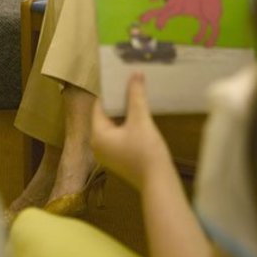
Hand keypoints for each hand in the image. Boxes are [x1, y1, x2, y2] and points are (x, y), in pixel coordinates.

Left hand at [91, 73, 172, 191]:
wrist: (159, 183)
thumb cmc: (146, 152)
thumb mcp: (141, 120)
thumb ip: (136, 96)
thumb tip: (135, 73)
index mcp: (97, 135)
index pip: (100, 106)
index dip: (111, 91)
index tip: (121, 77)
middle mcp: (98, 144)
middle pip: (106, 115)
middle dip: (119, 100)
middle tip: (130, 83)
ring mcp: (108, 153)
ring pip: (114, 125)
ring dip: (125, 112)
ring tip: (137, 95)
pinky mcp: (119, 158)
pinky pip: (119, 134)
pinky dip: (128, 124)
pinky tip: (140, 115)